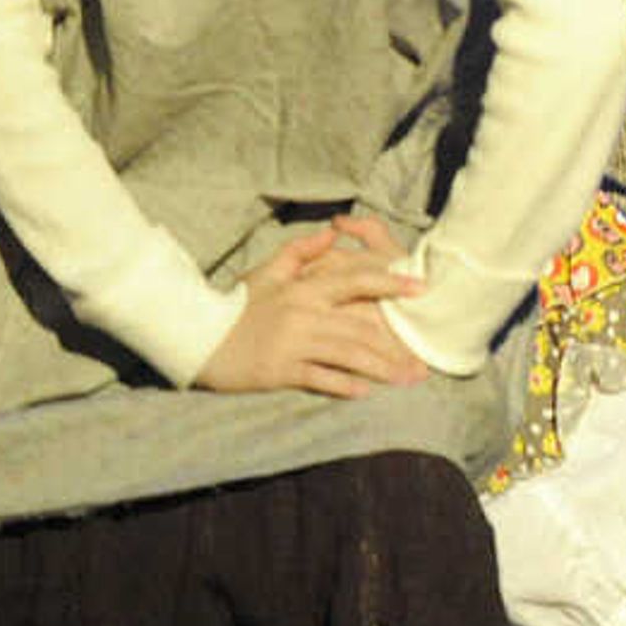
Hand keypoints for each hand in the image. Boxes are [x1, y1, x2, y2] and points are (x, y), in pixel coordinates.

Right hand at [197, 214, 427, 397]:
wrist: (201, 337)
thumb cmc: (237, 305)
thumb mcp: (266, 273)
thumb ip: (301, 252)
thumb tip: (333, 233)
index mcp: (302, 288)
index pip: (355, 281)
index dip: (390, 283)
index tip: (420, 289)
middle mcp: (302, 314)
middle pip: (360, 327)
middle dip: (396, 345)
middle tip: (424, 360)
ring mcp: (293, 343)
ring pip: (348, 355)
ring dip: (381, 369)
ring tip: (407, 380)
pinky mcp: (282, 370)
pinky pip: (321, 378)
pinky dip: (345, 386)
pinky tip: (366, 392)